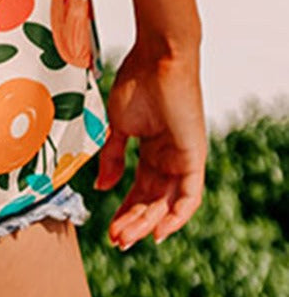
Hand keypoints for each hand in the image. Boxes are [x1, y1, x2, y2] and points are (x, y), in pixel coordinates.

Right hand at [93, 38, 206, 250]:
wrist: (158, 57)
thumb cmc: (137, 80)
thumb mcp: (118, 124)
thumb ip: (111, 156)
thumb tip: (102, 187)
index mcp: (151, 148)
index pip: (140, 188)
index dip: (125, 209)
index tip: (108, 226)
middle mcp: (169, 158)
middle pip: (152, 200)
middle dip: (132, 221)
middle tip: (114, 238)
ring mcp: (182, 158)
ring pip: (167, 203)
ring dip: (146, 222)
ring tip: (125, 236)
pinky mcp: (194, 157)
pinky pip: (190, 197)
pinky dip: (176, 216)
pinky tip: (158, 230)